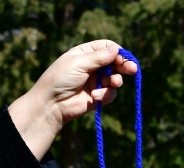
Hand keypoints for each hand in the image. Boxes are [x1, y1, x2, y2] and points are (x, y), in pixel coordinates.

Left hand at [8, 39, 138, 159]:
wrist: (51, 104)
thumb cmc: (60, 79)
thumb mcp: (78, 63)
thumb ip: (98, 57)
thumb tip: (116, 49)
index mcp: (86, 53)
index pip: (107, 48)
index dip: (117, 52)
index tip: (121, 57)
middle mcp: (93, 66)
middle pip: (115, 63)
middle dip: (124, 66)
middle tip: (132, 69)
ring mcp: (96, 82)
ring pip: (115, 79)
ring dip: (116, 81)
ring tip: (113, 83)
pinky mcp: (98, 96)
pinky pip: (110, 94)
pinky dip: (106, 94)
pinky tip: (95, 96)